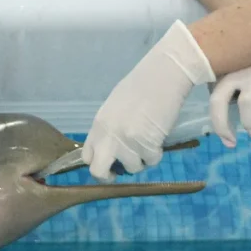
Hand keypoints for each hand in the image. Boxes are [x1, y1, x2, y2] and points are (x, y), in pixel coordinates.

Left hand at [82, 20, 215, 181]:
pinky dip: (158, 153)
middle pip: (98, 171)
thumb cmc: (142, 86)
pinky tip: (159, 137)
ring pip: (132, 168)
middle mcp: (108, 135)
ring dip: (142, 160)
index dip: (98, 163)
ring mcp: (126, 141)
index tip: (109, 165)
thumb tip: (112, 148)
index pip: (86, 155)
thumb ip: (110, 128)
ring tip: (149, 142)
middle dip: (110, 176)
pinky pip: (152, 160)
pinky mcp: (147, 144)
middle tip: (123, 170)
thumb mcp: (116, 108)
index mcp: (98, 124)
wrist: (163, 75)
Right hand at [208, 52, 250, 146]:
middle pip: (217, 104)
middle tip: (231, 143)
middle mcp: (233, 71)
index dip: (250, 123)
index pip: (247, 104)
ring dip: (220, 117)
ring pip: (213, 98)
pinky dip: (223, 98)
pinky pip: (214, 88)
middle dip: (222, 127)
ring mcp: (220, 68)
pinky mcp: (213, 67)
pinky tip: (233, 95)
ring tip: (230, 128)